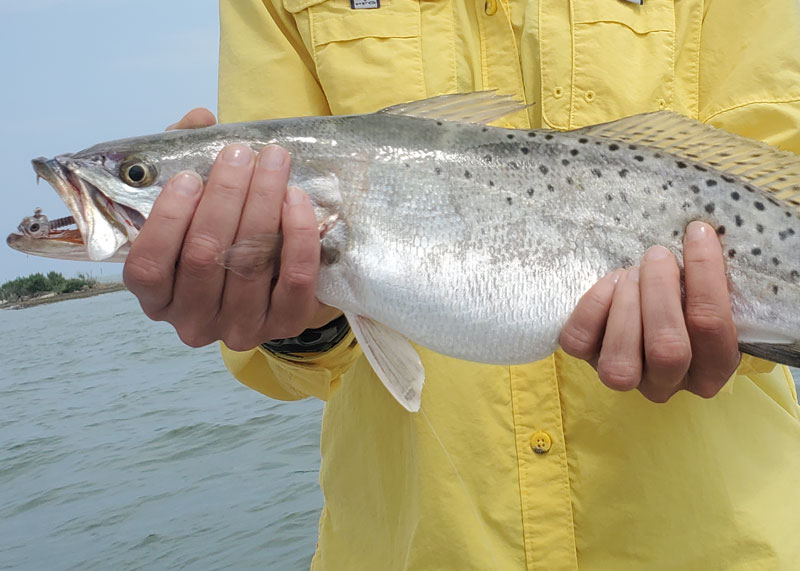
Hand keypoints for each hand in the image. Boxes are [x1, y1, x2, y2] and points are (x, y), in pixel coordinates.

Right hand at [123, 109, 341, 350]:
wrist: (272, 282)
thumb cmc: (220, 235)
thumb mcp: (192, 204)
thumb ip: (183, 158)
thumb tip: (199, 118)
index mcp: (156, 298)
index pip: (149, 266)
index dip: (167, 219)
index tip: (189, 177)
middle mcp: (192, 322)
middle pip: (205, 256)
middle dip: (224, 196)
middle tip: (240, 154)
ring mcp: (239, 328)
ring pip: (250, 262)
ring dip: (263, 203)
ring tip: (273, 161)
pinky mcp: (285, 325)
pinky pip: (294, 279)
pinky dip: (297, 235)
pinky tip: (296, 198)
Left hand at [559, 221, 740, 401]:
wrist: (642, 304)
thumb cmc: (683, 295)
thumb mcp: (704, 291)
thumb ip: (712, 277)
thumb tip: (705, 235)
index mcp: (711, 369)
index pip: (713, 329)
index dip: (706, 275)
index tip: (696, 233)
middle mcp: (668, 384)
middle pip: (667, 349)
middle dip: (660, 291)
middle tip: (657, 255)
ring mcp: (625, 378)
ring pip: (621, 360)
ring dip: (627, 303)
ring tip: (633, 272)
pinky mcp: (586, 360)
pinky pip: (580, 341)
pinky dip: (593, 305)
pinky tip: (611, 283)